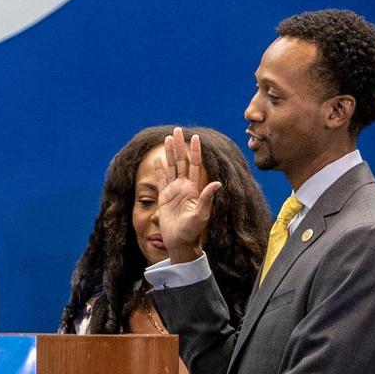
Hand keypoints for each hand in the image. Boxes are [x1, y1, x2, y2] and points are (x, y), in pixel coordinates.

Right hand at [155, 127, 221, 262]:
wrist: (180, 243)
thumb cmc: (193, 231)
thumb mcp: (201, 215)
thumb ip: (207, 199)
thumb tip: (217, 183)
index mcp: (194, 189)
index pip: (194, 165)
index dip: (195, 152)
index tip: (195, 138)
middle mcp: (184, 187)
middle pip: (181, 161)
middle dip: (180, 146)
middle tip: (177, 130)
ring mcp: (173, 191)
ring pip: (171, 167)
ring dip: (170, 153)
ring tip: (168, 138)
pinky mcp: (164, 198)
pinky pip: (161, 180)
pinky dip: (159, 169)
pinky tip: (157, 159)